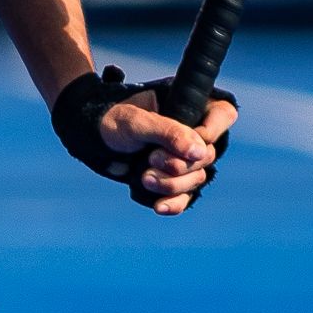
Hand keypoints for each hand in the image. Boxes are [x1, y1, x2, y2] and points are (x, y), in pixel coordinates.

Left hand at [98, 89, 237, 215]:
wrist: (90, 137)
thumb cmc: (112, 119)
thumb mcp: (137, 121)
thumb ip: (168, 132)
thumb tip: (198, 151)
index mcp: (189, 106)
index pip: (222, 114)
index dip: (211, 131)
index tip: (190, 141)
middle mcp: (192, 132)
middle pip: (208, 155)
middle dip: (179, 164)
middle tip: (151, 159)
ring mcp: (183, 157)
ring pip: (196, 178)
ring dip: (171, 183)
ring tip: (144, 177)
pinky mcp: (172, 179)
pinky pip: (184, 196)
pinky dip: (173, 202)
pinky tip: (158, 206)